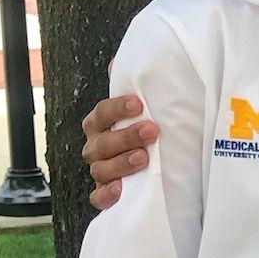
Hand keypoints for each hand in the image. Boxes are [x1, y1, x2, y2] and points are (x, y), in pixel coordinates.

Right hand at [84, 93, 159, 211]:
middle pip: (102, 142)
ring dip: (121, 163)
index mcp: (101, 124)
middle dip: (125, 136)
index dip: (117, 108)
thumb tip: (120, 60)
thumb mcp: (147, 109)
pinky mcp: (106, 194)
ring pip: (100, 169)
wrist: (161, 167)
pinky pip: (98, 198)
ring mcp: (100, 172)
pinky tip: (121, 190)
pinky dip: (107, 195)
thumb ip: (136, 87)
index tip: (139, 103)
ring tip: (144, 159)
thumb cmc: (149, 131)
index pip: (101, 113)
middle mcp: (97, 147)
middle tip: (151, 131)